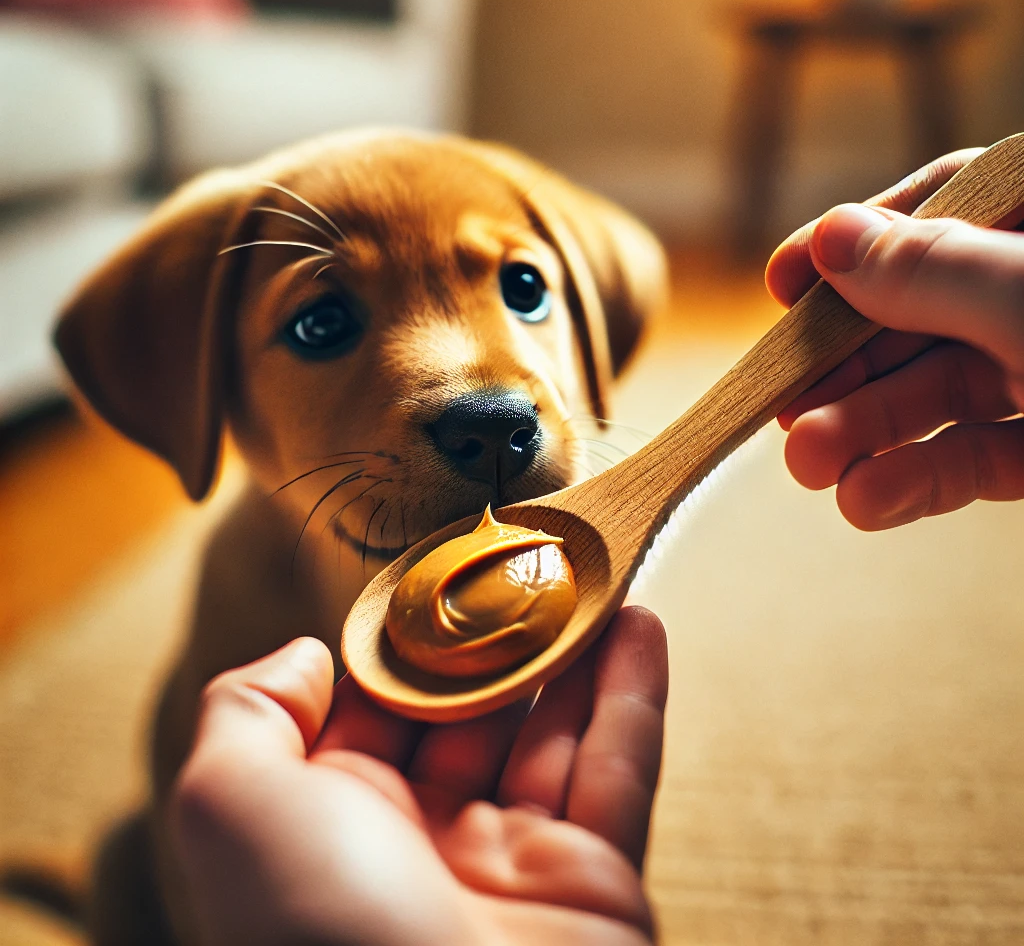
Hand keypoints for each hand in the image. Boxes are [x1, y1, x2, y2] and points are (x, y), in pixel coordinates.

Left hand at [170, 607, 667, 945]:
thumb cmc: (312, 933)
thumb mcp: (228, 804)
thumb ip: (248, 713)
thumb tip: (305, 656)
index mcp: (339, 827)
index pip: (381, 708)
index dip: (411, 639)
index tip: (442, 571)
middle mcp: (427, 843)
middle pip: (476, 714)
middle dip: (502, 638)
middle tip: (531, 561)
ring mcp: (518, 867)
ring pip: (556, 732)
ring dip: (578, 651)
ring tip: (592, 574)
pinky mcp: (597, 886)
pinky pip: (621, 772)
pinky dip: (634, 696)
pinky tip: (641, 624)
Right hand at [765, 150, 1023, 529]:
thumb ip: (935, 270)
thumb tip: (830, 237)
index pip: (942, 207)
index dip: (853, 244)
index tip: (782, 285)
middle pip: (922, 314)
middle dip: (845, 366)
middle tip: (783, 407)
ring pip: (943, 393)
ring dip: (867, 433)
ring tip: (809, 468)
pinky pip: (982, 458)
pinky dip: (922, 480)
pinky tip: (867, 500)